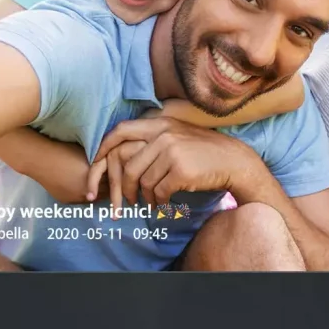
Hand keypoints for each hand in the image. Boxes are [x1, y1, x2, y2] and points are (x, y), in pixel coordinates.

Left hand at [94, 117, 266, 211]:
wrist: (233, 161)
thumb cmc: (203, 151)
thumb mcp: (178, 134)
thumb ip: (154, 138)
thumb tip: (123, 154)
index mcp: (159, 123)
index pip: (120, 131)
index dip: (103, 148)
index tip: (95, 165)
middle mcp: (163, 135)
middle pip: (126, 164)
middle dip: (122, 187)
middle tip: (126, 201)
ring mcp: (172, 152)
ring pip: (142, 182)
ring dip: (145, 198)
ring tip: (152, 202)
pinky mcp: (181, 171)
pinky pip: (158, 192)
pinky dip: (159, 203)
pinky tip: (165, 204)